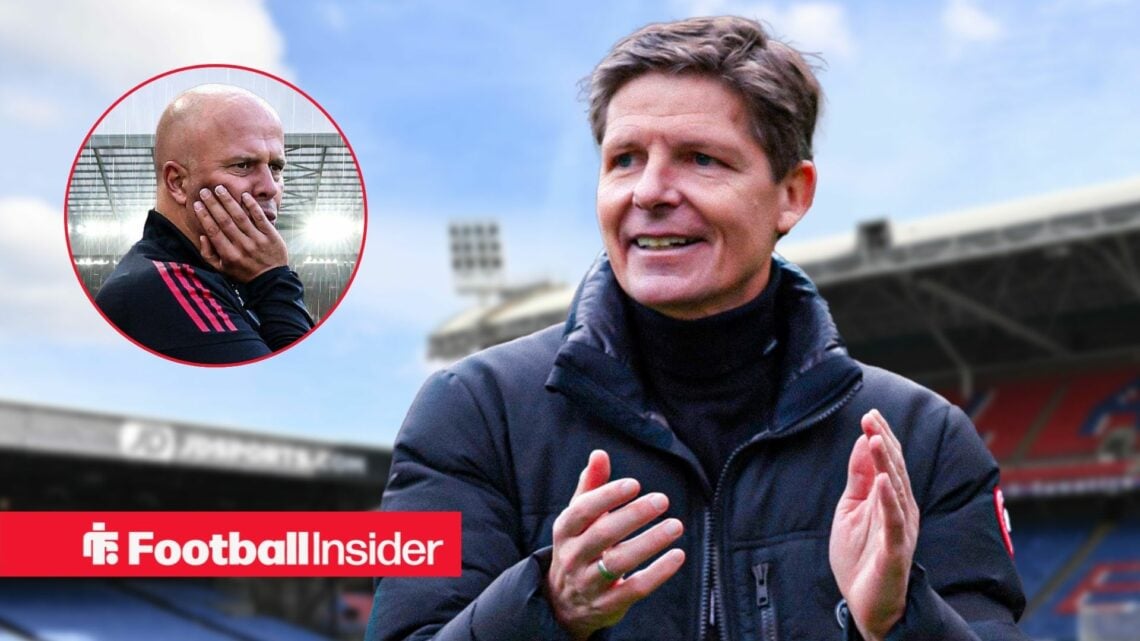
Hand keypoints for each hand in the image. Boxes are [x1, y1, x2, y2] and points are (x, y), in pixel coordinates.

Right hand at [193, 185, 287, 282]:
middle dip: (213, 204)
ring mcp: (257, 239)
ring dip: (229, 201)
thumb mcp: (222, 269)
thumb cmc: (243, 272)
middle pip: (225, 221)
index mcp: (228, 254)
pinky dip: (252, 206)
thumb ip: (209, 255)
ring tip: (220, 188)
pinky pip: (260, 217)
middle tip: (205, 191)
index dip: (204, 216)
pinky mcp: (270, 235)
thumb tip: (203, 236)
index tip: (197, 204)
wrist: (271, 280)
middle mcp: (242, 246)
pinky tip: (244, 195)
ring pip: (240, 217)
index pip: (213, 231)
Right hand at [545, 450, 684, 640]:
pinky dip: (658, 573)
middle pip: (603, 535)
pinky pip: (635, 589)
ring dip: (650, 542)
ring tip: (676, 525)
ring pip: (619, 562)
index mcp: (565, 531)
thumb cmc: (579, 546)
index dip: (608, 496)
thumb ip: (590, 486)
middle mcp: (573, 557)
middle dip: (633, 516)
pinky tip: (677, 555)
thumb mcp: (578, 519)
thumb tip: (599, 454)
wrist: (563, 602)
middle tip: (662, 499)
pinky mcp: (608, 605)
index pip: (583, 511)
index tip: (634, 484)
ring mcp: (589, 583)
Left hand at [830, 409, 918, 640]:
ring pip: (897, 491)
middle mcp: (902, 511)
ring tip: (875, 439)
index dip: (880, 437)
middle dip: (883, 442)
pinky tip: (883, 481)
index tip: (869, 413)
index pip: (889, 462)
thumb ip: (859, 479)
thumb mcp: (851, 511)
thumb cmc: (860, 558)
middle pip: (896, 470)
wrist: (867, 605)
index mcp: (892, 500)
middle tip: (871, 417)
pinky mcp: (895, 551)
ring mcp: (900, 530)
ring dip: (886, 464)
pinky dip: (889, 501)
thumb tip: (861, 442)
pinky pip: (894, 523)